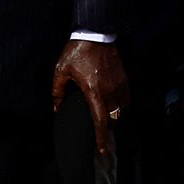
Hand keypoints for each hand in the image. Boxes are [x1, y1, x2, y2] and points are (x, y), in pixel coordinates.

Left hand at [51, 39, 130, 156]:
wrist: (96, 34)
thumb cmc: (77, 52)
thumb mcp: (61, 71)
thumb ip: (57, 92)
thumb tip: (56, 108)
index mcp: (93, 91)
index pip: (100, 120)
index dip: (100, 137)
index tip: (102, 150)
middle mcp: (110, 91)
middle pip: (113, 119)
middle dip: (106, 130)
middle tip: (100, 139)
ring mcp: (120, 85)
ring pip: (121, 110)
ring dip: (114, 118)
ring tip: (105, 123)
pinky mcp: (125, 79)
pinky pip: (126, 100)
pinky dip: (120, 107)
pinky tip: (111, 107)